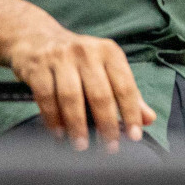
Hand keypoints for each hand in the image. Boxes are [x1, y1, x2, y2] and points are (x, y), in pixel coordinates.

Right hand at [6, 27, 155, 151]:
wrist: (36, 38)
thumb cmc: (78, 59)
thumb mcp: (105, 68)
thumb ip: (127, 93)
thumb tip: (148, 119)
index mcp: (109, 52)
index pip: (125, 85)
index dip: (131, 112)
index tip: (134, 136)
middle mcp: (87, 51)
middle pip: (100, 93)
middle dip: (106, 124)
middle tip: (109, 147)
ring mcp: (61, 57)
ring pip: (72, 96)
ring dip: (77, 125)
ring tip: (82, 145)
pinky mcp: (38, 66)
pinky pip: (46, 96)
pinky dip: (53, 118)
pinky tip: (59, 134)